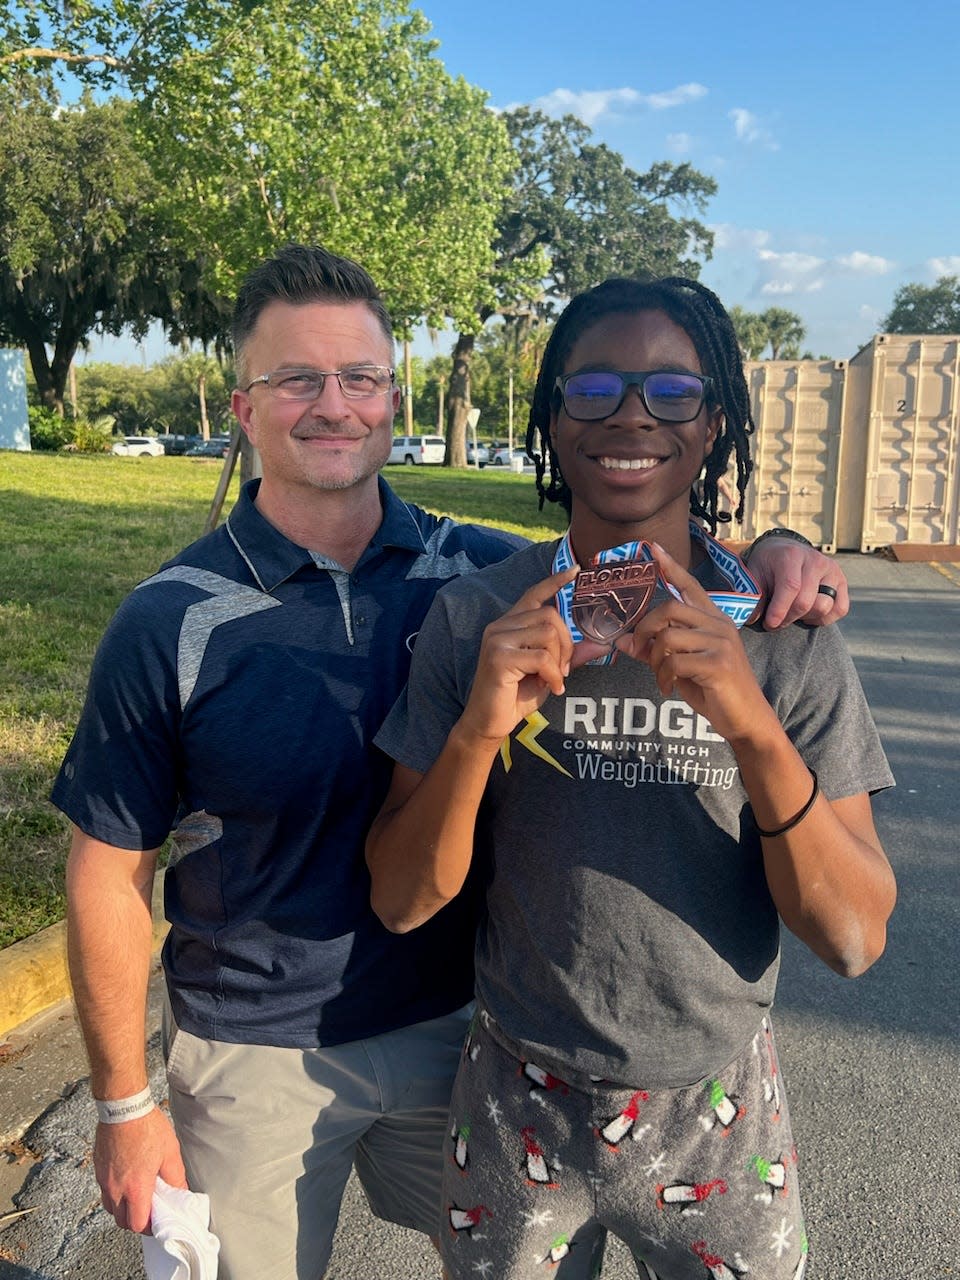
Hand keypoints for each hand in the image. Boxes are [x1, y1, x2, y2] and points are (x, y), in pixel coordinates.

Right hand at [94, 1107, 186, 1233]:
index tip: (157, 1221)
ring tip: (137, 1196)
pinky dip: (114, 1194)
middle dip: (135, 1221)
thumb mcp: (170, 1152)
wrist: (123, 1108)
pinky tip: (126, 1180)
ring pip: (110, 1208)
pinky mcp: (98, 1169)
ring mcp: (105, 1179)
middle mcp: (116, 1188)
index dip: (148, 1227)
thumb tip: (180, 1192)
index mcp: (136, 1188)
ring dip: (123, 1209)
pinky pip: (104, 1191)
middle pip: (121, 1221)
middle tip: (148, 1211)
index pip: (137, 1224)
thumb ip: (175, 1177)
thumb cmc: (147, 1127)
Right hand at [459, 567, 576, 744]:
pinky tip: (552, 687)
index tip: (575, 571)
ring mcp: (497, 639)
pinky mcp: (499, 657)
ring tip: (554, 679)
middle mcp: (500, 626)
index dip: (555, 581)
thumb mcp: (549, 672)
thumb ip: (571, 655)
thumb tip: (602, 644)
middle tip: (564, 669)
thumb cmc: (516, 696)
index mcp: (509, 624)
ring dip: (559, 660)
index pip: (534, 593)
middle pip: (550, 615)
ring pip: (547, 634)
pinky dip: (553, 674)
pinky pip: (541, 657)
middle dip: (566, 644)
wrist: (489, 723)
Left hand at [613, 544, 779, 745]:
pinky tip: (668, 689)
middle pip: (670, 609)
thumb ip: (655, 650)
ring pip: (668, 638)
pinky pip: (674, 662)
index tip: (652, 548)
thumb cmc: (714, 690)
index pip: (691, 586)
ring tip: (660, 677)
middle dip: (645, 629)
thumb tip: (621, 640)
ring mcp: (721, 643)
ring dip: (654, 660)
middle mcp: (720, 625)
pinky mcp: (719, 664)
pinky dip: (663, 677)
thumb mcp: (682, 667)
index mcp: (714, 620)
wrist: (746, 719)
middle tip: (638, 649)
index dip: (671, 567)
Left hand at [747, 538, 848, 628]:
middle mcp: (815, 560)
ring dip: (805, 617)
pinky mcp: (841, 582)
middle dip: (788, 618)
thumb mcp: (754, 575)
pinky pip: (839, 609)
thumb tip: (750, 618)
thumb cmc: (767, 566)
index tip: (770, 623)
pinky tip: (808, 613)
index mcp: (790, 556)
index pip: (791, 586)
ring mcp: (831, 570)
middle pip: (806, 601)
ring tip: (791, 612)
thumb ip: (753, 596)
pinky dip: (824, 618)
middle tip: (774, 622)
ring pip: (824, 606)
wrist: (784, 551)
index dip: (780, 609)